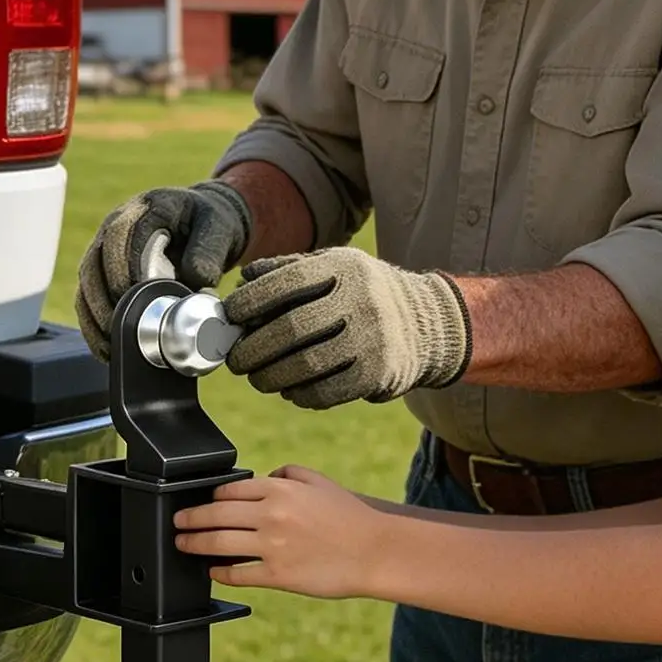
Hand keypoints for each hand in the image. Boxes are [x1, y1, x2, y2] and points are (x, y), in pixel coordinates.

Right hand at [75, 180, 250, 359]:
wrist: (207, 226)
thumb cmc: (213, 224)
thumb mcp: (220, 230)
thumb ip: (209, 251)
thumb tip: (197, 280)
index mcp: (146, 208)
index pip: (120, 234)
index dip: (122, 266)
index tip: (133, 295)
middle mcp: (118, 224)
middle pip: (95, 260)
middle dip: (104, 296)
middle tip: (120, 326)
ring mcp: (107, 247)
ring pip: (87, 280)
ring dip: (94, 313)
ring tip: (111, 343)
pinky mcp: (106, 270)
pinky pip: (89, 296)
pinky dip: (93, 322)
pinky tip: (106, 346)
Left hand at [174, 466, 384, 597]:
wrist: (374, 550)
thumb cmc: (349, 516)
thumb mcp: (319, 481)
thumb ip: (287, 473)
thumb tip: (262, 478)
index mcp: (280, 489)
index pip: (229, 490)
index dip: (210, 496)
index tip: (202, 501)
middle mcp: (271, 515)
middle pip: (215, 514)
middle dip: (189, 518)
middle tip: (178, 522)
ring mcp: (272, 546)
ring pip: (218, 543)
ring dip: (194, 543)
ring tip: (183, 544)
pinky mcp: (278, 576)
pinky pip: (237, 574)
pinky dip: (220, 572)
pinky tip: (213, 571)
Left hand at [223, 247, 471, 408]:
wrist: (430, 324)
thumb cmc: (366, 294)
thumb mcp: (335, 267)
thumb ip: (289, 270)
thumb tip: (242, 282)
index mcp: (345, 266)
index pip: (287, 282)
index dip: (250, 302)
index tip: (230, 318)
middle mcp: (361, 299)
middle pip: (291, 329)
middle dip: (253, 349)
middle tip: (236, 360)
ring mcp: (373, 338)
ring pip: (306, 365)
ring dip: (271, 377)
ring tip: (259, 378)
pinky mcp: (379, 373)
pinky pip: (327, 392)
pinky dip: (300, 395)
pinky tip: (290, 391)